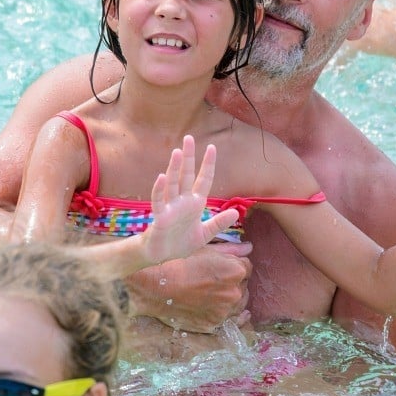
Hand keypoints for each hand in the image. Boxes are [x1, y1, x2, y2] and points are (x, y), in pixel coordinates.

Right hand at [125, 243, 252, 332]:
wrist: (154, 286)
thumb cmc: (178, 262)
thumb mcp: (204, 249)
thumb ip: (230, 249)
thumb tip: (249, 247)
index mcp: (236, 270)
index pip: (246, 267)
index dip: (234, 265)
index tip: (222, 266)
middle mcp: (235, 292)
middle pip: (243, 285)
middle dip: (233, 282)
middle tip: (213, 280)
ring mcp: (226, 311)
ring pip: (238, 303)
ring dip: (230, 298)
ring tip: (212, 294)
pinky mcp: (215, 324)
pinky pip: (230, 320)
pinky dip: (226, 314)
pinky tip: (221, 309)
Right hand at [141, 136, 239, 265]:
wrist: (163, 256)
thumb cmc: (181, 243)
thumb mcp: (205, 234)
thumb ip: (218, 223)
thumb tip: (236, 212)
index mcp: (195, 203)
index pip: (204, 180)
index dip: (208, 164)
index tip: (212, 147)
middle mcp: (182, 201)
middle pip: (186, 175)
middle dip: (188, 157)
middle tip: (188, 138)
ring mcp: (171, 207)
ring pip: (173, 184)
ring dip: (175, 168)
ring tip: (178, 152)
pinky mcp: (160, 217)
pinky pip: (159, 201)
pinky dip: (160, 189)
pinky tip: (162, 177)